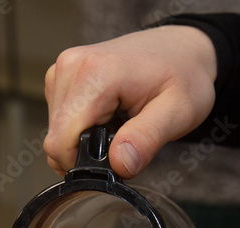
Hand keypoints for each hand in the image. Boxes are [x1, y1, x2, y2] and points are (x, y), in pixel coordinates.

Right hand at [43, 25, 217, 178]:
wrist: (181, 50)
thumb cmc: (183, 76)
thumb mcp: (178, 113)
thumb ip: (146, 139)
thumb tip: (119, 164)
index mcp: (95, 73)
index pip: (61, 140)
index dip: (83, 165)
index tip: (114, 163)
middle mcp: (72, 66)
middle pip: (56, 138)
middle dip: (85, 154)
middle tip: (123, 142)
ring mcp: (63, 68)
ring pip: (55, 132)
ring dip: (82, 142)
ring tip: (117, 126)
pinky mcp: (61, 75)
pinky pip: (59, 119)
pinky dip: (80, 128)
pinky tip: (106, 118)